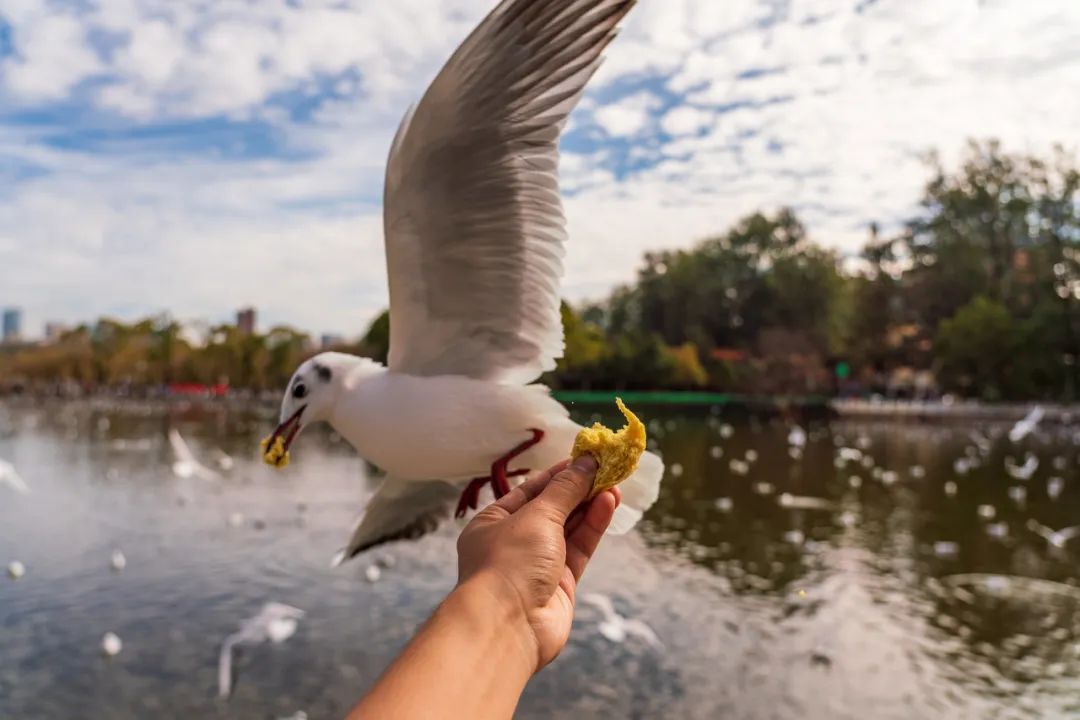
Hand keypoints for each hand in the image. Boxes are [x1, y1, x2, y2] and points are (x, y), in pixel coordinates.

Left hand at [455, 455, 619, 671]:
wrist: (507, 627)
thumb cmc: (509, 563)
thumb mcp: (537, 516)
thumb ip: (565, 490)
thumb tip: (586, 463)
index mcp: (493, 522)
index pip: (530, 490)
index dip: (558, 473)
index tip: (585, 458)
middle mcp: (514, 542)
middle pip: (552, 508)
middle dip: (579, 489)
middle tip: (607, 468)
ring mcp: (538, 565)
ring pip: (569, 528)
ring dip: (590, 505)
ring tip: (614, 484)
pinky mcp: (560, 584)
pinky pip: (579, 548)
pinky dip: (593, 526)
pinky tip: (608, 504)